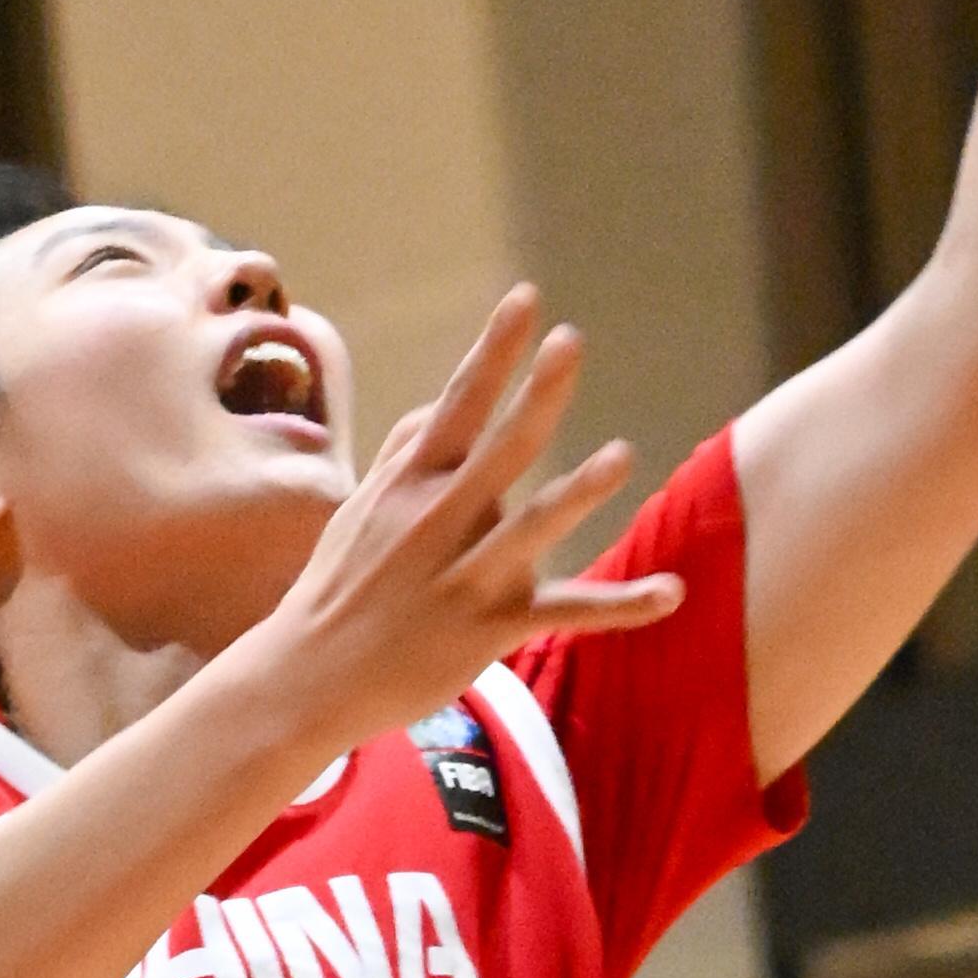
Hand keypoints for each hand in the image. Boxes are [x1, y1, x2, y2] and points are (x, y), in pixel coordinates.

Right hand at [247, 289, 681, 767]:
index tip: (527, 300)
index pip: (458, 403)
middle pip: (498, 449)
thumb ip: (402, 453)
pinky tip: (671, 593)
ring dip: (575, 492)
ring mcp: (464, 578)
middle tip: (571, 342)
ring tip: (621, 454)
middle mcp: (437, 522)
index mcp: (410, 485)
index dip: (494, 352)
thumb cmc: (337, 588)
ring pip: (529, 528)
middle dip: (535, 395)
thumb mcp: (360, 509)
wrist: (306, 677)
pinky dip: (621, 607)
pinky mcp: (487, 631)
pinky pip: (564, 613)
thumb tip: (438, 405)